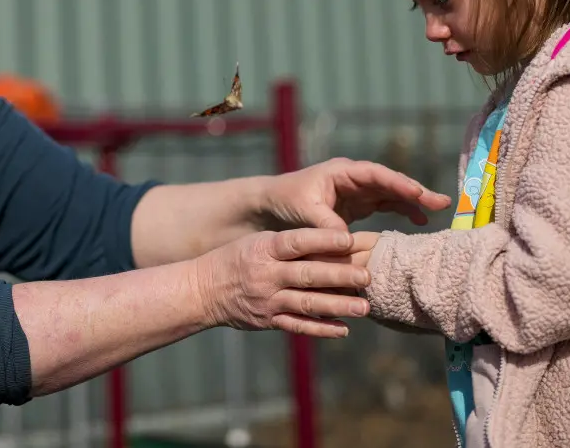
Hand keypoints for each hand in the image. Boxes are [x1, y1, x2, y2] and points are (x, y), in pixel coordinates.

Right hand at [193, 228, 371, 337]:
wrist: (203, 290)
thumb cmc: (236, 259)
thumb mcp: (257, 242)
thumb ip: (289, 244)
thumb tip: (331, 243)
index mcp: (264, 249)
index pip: (297, 242)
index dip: (323, 241)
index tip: (350, 240)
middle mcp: (267, 275)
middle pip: (307, 274)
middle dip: (339, 276)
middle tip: (367, 276)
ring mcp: (268, 300)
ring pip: (307, 303)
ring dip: (338, 306)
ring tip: (363, 307)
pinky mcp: (268, 321)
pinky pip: (298, 326)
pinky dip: (321, 329)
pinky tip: (343, 329)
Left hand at [258, 157, 450, 231]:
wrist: (270, 205)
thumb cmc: (285, 200)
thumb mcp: (304, 211)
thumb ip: (326, 224)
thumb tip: (350, 243)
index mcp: (341, 172)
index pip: (375, 174)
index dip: (397, 183)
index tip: (416, 192)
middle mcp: (354, 178)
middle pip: (390, 182)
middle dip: (415, 191)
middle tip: (442, 202)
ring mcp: (357, 191)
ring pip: (391, 194)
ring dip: (413, 201)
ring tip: (437, 210)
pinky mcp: (358, 206)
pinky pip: (385, 205)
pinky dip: (401, 212)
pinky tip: (417, 221)